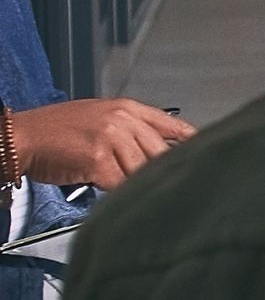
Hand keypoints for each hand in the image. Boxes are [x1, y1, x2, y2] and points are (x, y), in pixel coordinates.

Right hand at [14, 96, 189, 191]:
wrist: (26, 136)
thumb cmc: (57, 130)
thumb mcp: (99, 118)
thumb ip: (129, 130)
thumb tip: (155, 149)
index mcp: (126, 108)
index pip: (170, 123)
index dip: (189, 139)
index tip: (204, 151)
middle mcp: (123, 120)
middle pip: (160, 152)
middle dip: (161, 171)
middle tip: (166, 185)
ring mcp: (112, 139)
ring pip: (141, 171)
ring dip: (135, 183)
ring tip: (126, 187)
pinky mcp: (99, 160)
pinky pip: (120, 184)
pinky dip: (117, 191)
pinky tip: (109, 189)